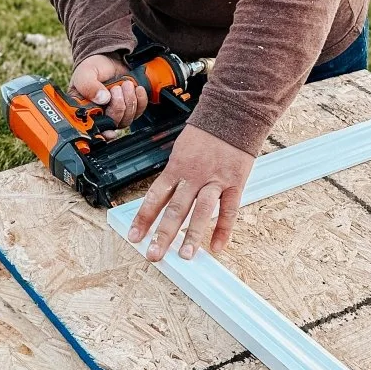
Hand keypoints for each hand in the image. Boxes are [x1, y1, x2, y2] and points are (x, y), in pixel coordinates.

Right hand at [70, 53, 147, 129]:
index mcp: (84, 111)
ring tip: (125, 84)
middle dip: (119, 106)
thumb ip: (88, 85)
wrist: (108, 57)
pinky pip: (139, 111)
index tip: (110, 130)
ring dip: (130, 100)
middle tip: (117, 88)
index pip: (92, 130)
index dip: (103, 133)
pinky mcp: (128, 106)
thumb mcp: (85, 73)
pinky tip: (137, 89)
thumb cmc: (92, 67)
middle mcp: (100, 115)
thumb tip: (102, 98)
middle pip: (113, 124)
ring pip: (127, 119)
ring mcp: (115, 111)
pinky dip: (140, 100)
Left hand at [128, 124, 254, 262]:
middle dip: (163, 233)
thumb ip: (175, 175)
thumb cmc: (206, 132)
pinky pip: (229, 209)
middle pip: (176, 208)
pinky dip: (224, 229)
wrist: (233, 114)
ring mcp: (216, 179)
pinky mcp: (235, 182)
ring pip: (202, 210)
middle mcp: (194, 175)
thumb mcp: (182, 149)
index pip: (156, 196)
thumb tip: (162, 199)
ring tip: (185, 255)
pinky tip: (217, 246)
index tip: (135, 237)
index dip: (144, 218)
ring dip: (192, 234)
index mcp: (177, 166)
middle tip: (154, 254)